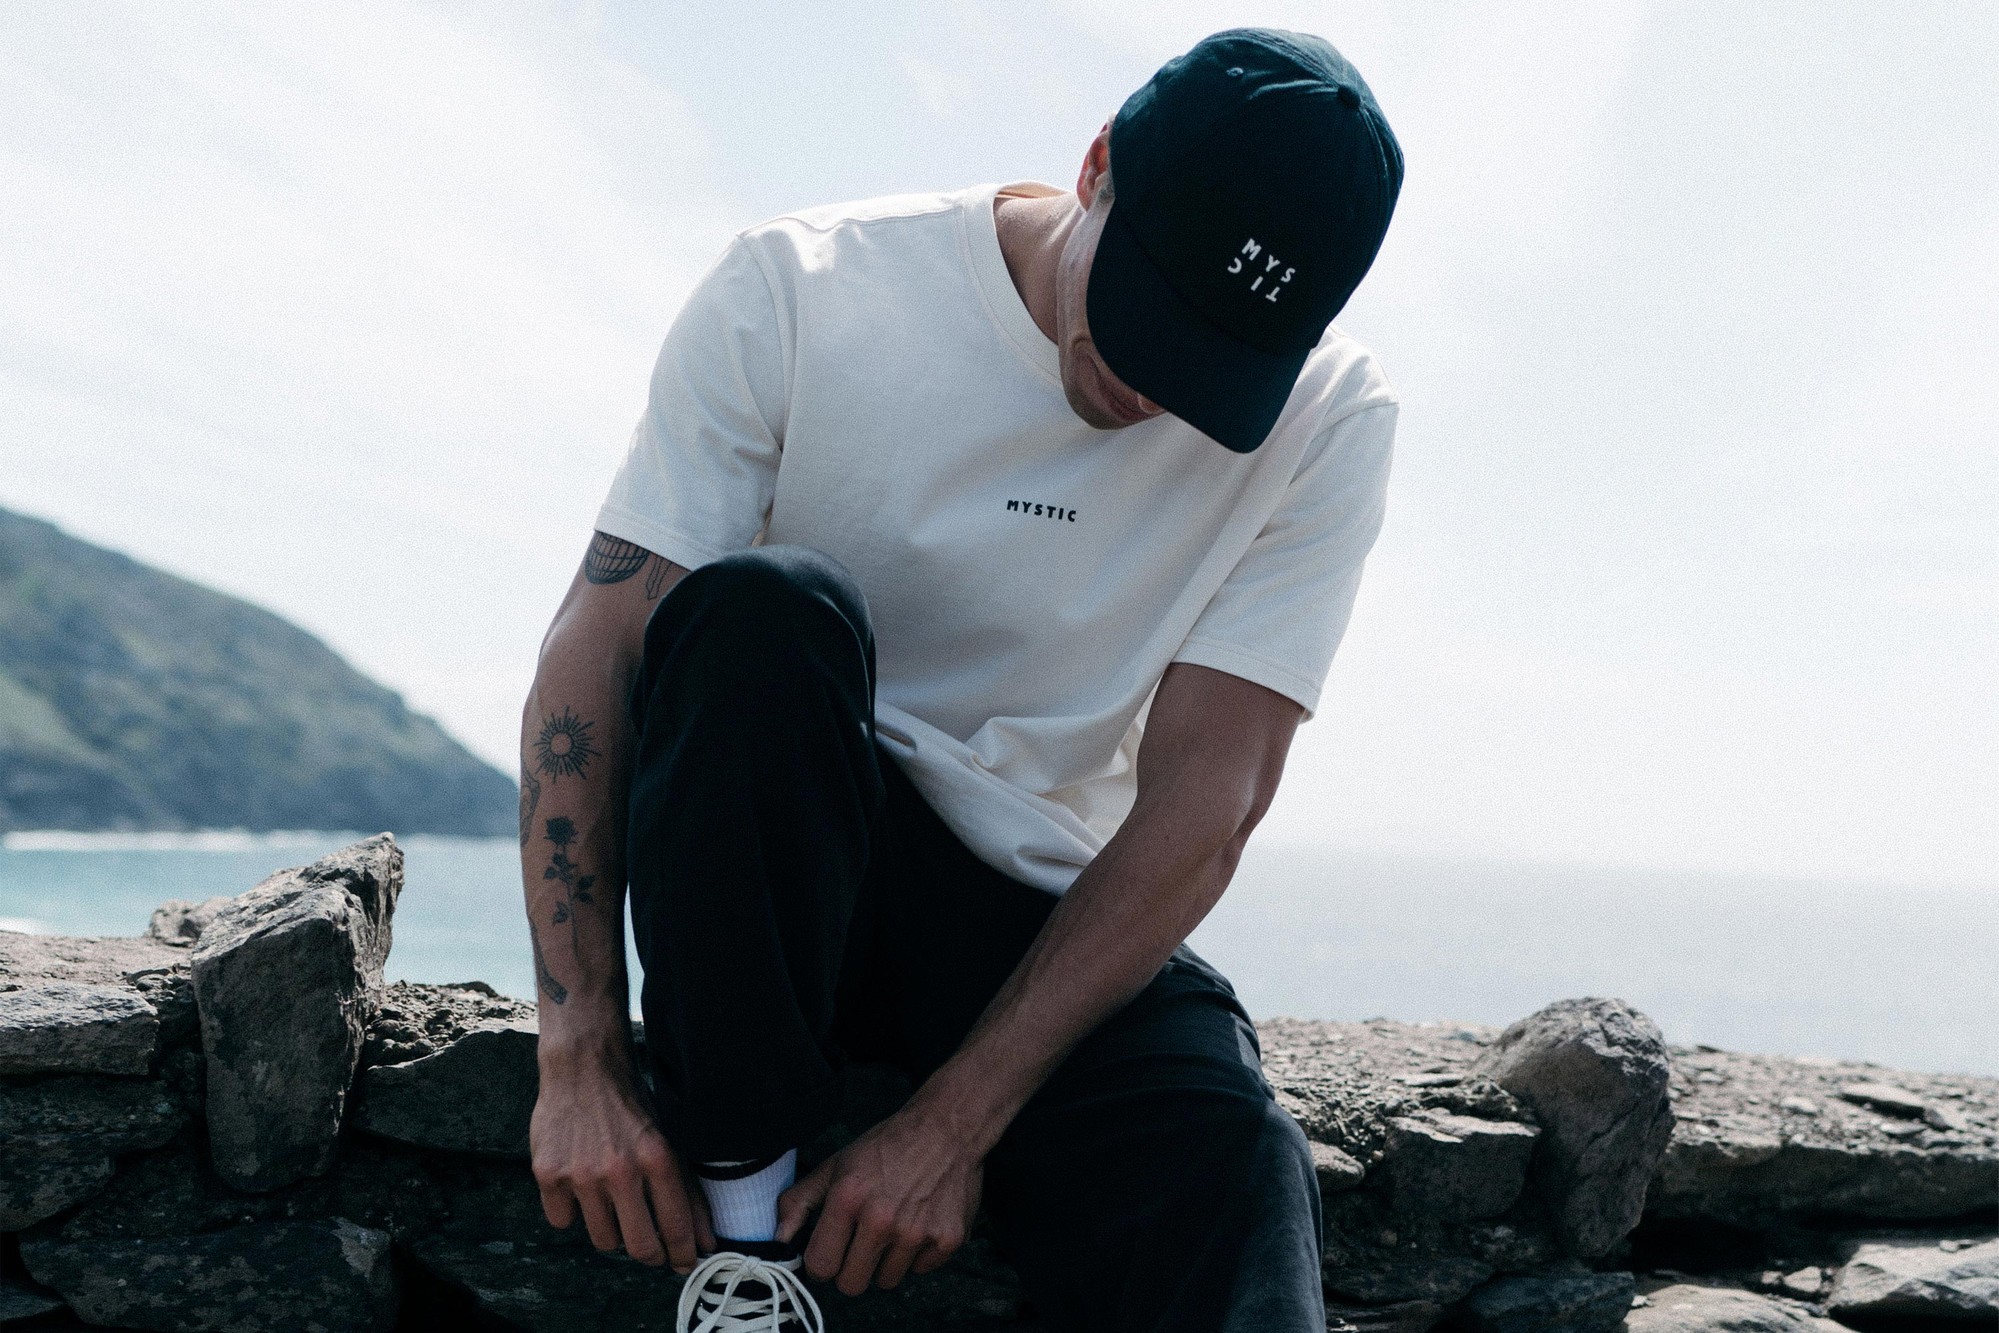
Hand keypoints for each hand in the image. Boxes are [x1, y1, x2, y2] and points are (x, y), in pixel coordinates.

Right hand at [530, 1055, 715, 1271]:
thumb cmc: (631, 1106)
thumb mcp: (667, 1139)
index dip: (682, 1254)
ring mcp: (580, 1175)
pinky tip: (578, 1186)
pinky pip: (563, 1221)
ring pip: (602, 1239)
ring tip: (612, 1201)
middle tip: (652, 1250)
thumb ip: (686, 1191)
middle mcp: (620, 1170)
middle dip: (650, 1255)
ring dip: (612, 1230)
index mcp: (657, 1158)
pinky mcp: (548, 1175)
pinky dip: (572, 1211)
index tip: (684, 1263)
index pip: (676, 1226)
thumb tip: (704, 1241)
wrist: (583, 1068)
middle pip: (638, 1246)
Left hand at [776, 1104, 983, 1294]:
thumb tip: (777, 1238)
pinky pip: (921, 1270)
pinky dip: (918, 1254)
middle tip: (861, 1243)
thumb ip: (800, 1202)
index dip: (822, 1262)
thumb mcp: (836, 1164)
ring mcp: (917, 1232)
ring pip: (887, 1281)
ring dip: (886, 1262)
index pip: (820, 1266)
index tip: (830, 1251)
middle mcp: (882, 1219)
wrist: (946, 1128)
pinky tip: (919, 1223)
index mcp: (848, 1199)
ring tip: (893, 1228)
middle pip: (852, 1285)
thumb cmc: (887, 1146)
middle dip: (851, 1269)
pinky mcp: (947, 1239)